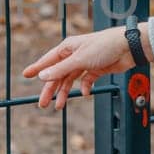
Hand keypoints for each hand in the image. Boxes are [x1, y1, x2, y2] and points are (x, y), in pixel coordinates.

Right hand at [23, 24, 151, 109]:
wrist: (128, 47)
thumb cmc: (103, 47)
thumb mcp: (79, 60)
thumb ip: (60, 69)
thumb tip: (42, 76)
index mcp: (67, 48)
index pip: (48, 60)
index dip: (37, 69)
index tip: (26, 75)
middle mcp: (75, 55)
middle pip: (58, 74)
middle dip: (50, 89)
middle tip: (42, 104)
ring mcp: (85, 63)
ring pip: (70, 80)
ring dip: (65, 92)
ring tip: (60, 106)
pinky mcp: (96, 69)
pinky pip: (86, 81)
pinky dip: (84, 88)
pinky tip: (85, 94)